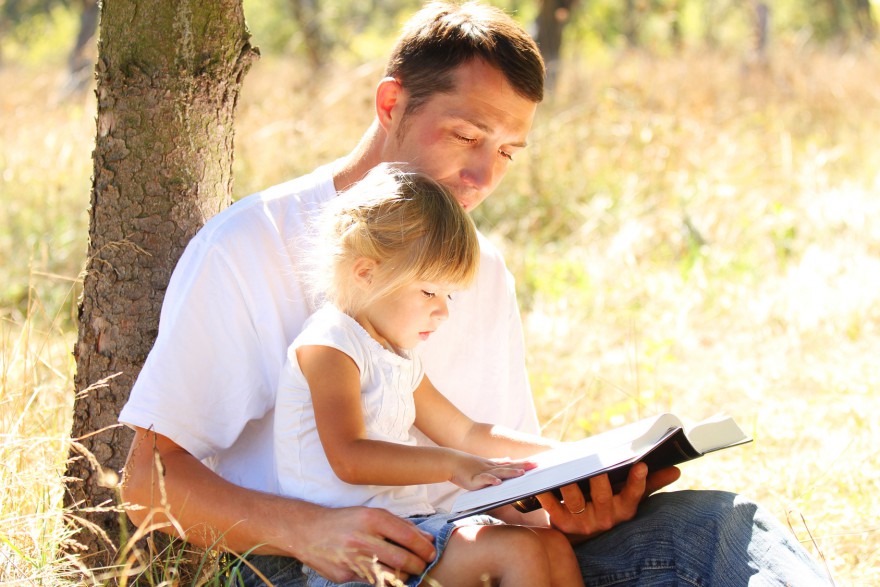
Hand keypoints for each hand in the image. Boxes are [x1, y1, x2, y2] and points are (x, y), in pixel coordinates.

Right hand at [298, 505, 436, 583]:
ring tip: (407, 572)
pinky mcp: (345, 575)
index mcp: (371, 519)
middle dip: (418, 565)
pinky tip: (388, 574)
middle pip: (402, 559)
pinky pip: (373, 582)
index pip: (407, 536)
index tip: (431, 553)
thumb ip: (400, 525)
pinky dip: (385, 580)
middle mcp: (362, 538)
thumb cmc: (345, 521)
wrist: (308, 531)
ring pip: (390, 575)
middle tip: (422, 565)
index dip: (424, 547)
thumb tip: (427, 538)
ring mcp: (353, 559)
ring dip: (404, 576)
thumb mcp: (371, 514)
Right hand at [449, 453, 535, 490]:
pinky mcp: (475, 479)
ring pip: (499, 473)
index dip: (525, 464)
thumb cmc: (469, 465)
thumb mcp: (486, 464)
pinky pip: (484, 480)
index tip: (538, 463)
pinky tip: (498, 483)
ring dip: (511, 473)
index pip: (513, 464)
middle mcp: (492, 468)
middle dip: (524, 467)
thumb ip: (498, 463)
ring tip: (522, 474)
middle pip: (510, 467)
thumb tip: (510, 459)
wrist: (452, 463)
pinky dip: (491, 481)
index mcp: (495, 466)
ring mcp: (484, 473)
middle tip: (537, 466)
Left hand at [536, 464, 680, 540]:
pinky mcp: (564, 525)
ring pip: (577, 501)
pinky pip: (554, 509)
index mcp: (625, 509)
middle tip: (596, 462)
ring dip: (571, 485)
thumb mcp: (630, 495)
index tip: (641, 464)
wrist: (580, 531)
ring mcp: (584, 523)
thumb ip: (652, 482)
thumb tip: (676, 470)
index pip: (634, 495)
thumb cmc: (609, 503)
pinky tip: (543, 483)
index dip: (639, 481)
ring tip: (567, 469)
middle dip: (599, 479)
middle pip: (602, 496)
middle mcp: (606, 518)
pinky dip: (548, 496)